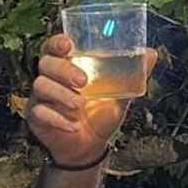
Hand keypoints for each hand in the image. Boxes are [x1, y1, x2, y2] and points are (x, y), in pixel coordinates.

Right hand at [26, 34, 157, 167]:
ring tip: (80, 105)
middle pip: (46, 63)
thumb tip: (151, 53)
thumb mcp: (120, 94)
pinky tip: (73, 125)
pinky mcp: (36, 116)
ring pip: (41, 86)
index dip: (57, 42)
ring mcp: (41, 97)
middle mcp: (51, 78)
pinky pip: (39, 112)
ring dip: (61, 94)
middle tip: (83, 80)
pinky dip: (57, 118)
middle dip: (63, 69)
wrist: (90, 146)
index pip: (54, 46)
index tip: (68, 44)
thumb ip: (133, 75)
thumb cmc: (101, 114)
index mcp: (68, 66)